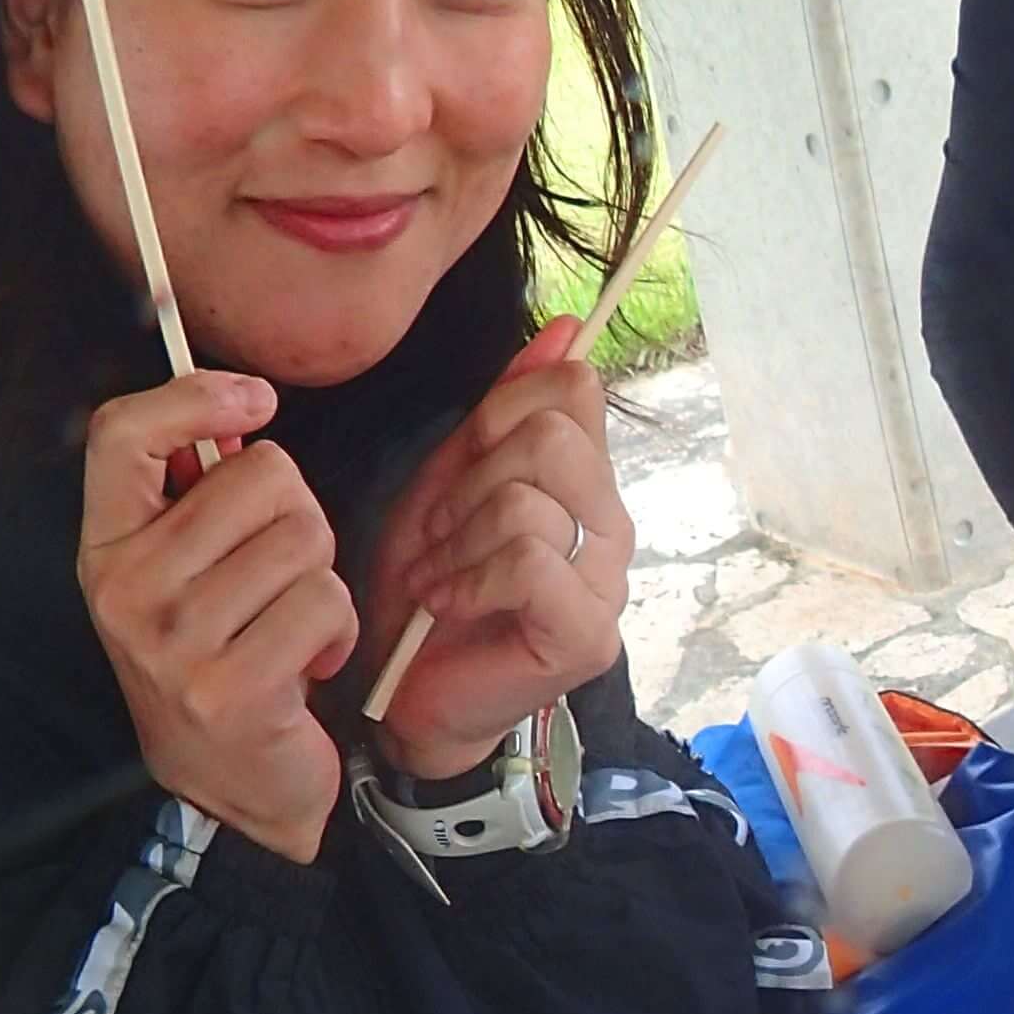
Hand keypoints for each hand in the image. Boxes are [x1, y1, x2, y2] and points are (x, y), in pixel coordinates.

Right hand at [79, 370, 354, 860]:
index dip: (193, 395)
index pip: (117, 434)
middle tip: (280, 575)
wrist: (230, 788)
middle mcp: (125, 590)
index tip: (255, 400)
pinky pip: (325, 600)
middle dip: (299, 514)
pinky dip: (338, 629)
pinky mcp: (232, 686)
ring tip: (290, 625)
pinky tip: (307, 663)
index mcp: (105, 549)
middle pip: (260, 474)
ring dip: (322, 578)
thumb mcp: (186, 573)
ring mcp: (174, 641)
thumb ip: (201, 494)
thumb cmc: (219, 658)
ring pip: (304, 537)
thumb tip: (241, 407)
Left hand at [366, 318, 630, 778]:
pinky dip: (467, 579)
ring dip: (456, 542)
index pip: (569, 390)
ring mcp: (607, 584)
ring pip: (529, 502)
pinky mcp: (587, 634)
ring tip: (436, 580)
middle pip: (551, 438)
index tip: (460, 472)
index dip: (495, 414)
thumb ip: (509, 405)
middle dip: (468, 482)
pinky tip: (447, 605)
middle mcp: (611, 527)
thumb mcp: (453, 476)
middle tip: (440, 536)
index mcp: (586, 482)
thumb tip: (572, 324)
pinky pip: (528, 560)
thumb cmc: (427, 584)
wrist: (403, 690)